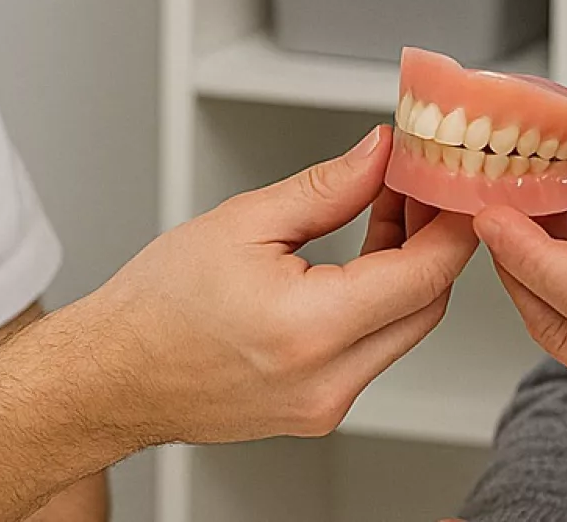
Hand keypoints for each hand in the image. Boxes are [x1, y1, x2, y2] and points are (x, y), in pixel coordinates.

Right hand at [63, 126, 479, 445]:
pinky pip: (373, 351)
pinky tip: (361, 259)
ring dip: (407, 270)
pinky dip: (379, 303)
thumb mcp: (244, 222)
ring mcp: (325, 405)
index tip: (455, 183)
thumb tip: (380, 155)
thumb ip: (327, 188)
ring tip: (385, 212)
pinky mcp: (318, 411)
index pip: (424, 275)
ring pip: (404, 329)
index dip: (451, 223)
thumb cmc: (157, 306)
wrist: (112, 375)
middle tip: (419, 187)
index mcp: (311, 329)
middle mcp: (327, 380)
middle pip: (426, 305)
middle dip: (434, 240)